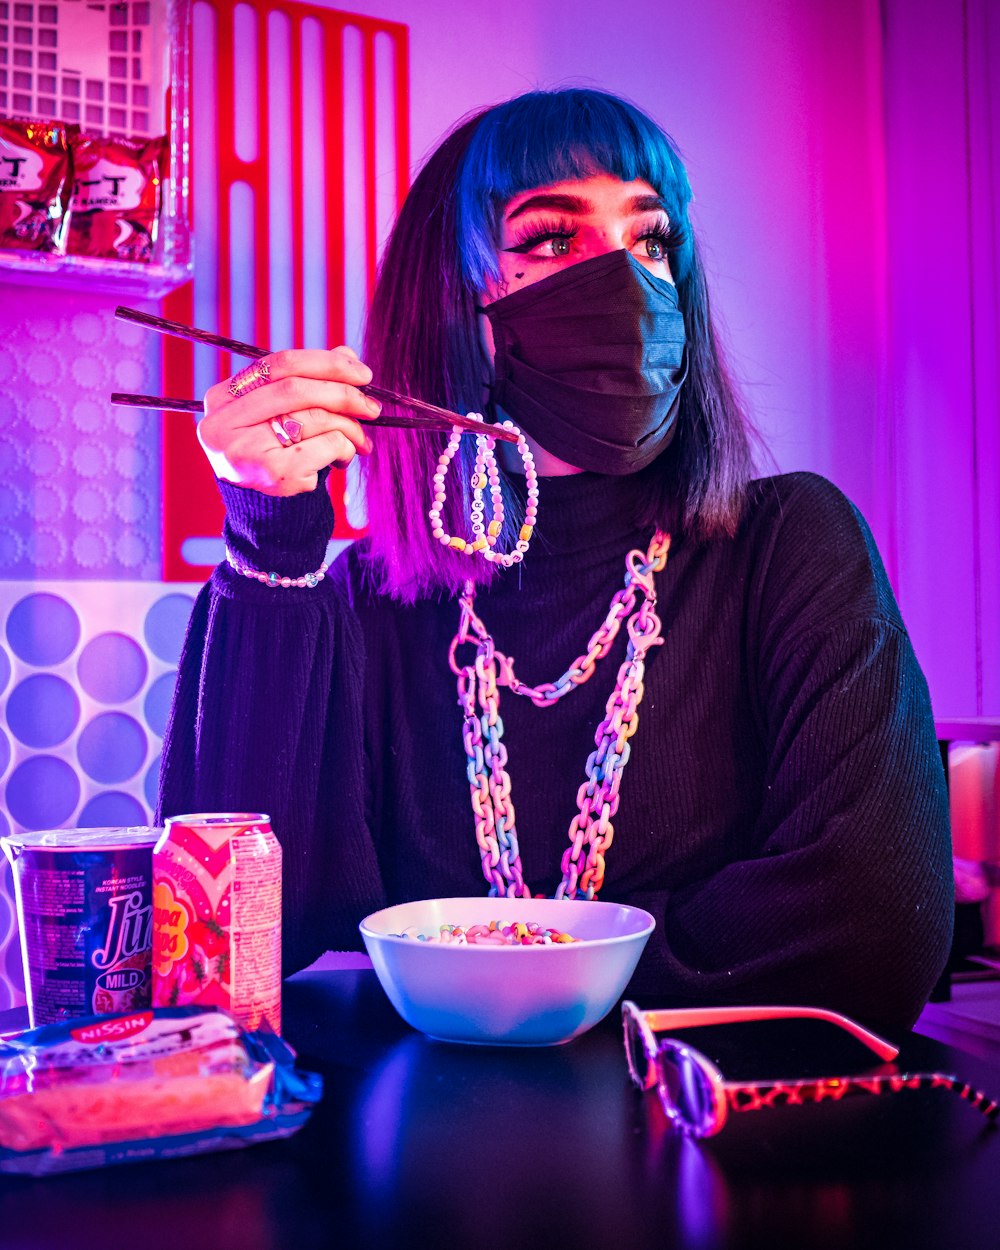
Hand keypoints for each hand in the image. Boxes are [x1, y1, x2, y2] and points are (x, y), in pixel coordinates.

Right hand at [197, 346, 379, 495]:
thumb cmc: (274, 454)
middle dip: (343, 393)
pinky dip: (345, 448)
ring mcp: (245, 449)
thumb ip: (307, 382)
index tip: (361, 372)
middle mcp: (224, 423)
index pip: (278, 364)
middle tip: (371, 405)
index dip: (325, 362)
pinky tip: (343, 458)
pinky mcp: (273, 474)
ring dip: (349, 426)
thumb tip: (347, 354)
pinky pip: (327, 445)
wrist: (266, 514)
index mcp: (221, 398)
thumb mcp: (280, 415)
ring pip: (315, 417)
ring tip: (360, 439)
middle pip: (296, 389)